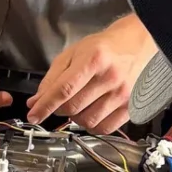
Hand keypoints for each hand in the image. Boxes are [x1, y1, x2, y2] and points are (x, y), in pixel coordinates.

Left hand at [26, 15, 155, 131]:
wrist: (138, 44)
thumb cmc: (104, 47)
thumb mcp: (74, 53)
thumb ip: (53, 77)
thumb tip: (36, 101)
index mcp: (94, 59)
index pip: (63, 90)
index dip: (45, 106)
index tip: (33, 115)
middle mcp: (111, 77)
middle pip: (73, 107)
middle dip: (58, 109)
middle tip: (59, 103)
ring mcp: (123, 93)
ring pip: (87, 121)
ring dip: (75, 118)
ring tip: (78, 105)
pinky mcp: (131, 106)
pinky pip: (105, 128)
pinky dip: (92, 126)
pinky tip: (91, 113)